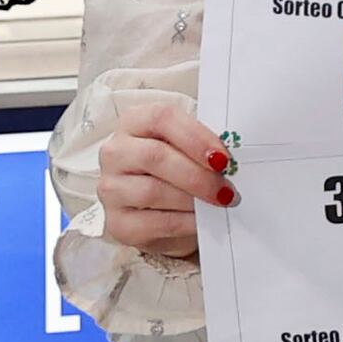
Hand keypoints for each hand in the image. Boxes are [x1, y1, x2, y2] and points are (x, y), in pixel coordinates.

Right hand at [94, 93, 227, 261]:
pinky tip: (201, 222)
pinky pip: (153, 223)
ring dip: (192, 200)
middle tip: (226, 189)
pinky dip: (184, 223)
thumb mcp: (188, 149)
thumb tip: (231, 161)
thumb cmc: (177, 170)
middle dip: (198, 175)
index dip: (196, 137)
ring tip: (217, 205)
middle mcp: (115, 152)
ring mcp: (111, 188)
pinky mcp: (117, 223)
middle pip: (155, 156)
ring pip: (153, 191)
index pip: (161, 118)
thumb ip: (203, 147)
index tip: (223, 158)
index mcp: (135, 122)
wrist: (161, 212)